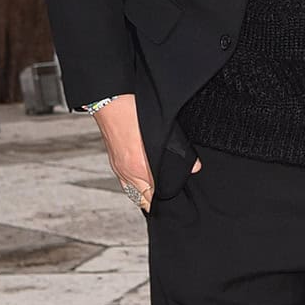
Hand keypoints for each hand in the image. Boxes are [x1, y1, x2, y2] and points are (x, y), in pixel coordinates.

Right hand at [91, 93, 199, 213]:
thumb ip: (179, 153)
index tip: (175, 201)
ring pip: (133, 194)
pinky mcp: (114, 163)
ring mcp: (119, 169)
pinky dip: (135, 187)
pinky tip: (143, 182)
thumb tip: (194, 168)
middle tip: (170, 200)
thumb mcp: (165, 133)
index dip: (165, 201)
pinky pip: (126, 184)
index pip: (153, 198)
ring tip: (158, 195)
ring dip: (145, 196)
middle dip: (156, 202)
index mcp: (140, 167)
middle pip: (143, 200)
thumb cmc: (135, 113)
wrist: (111, 101)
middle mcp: (127, 172)